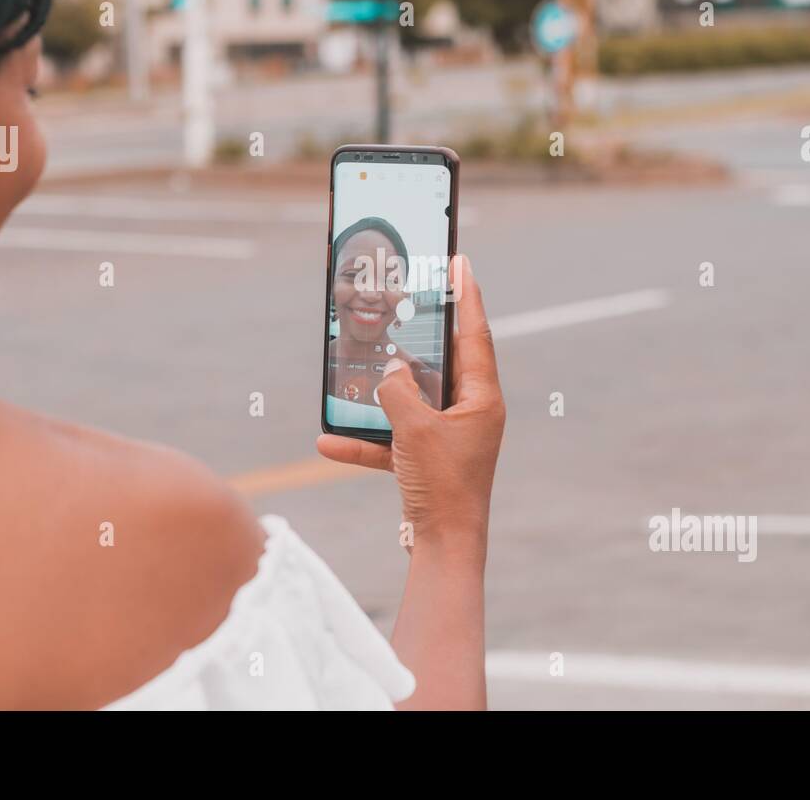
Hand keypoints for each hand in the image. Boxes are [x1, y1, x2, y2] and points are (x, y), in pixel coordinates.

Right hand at [318, 254, 504, 545]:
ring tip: (357, 367)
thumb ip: (399, 391)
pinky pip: (393, 439)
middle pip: (440, 361)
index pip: (474, 333)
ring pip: (412, 398)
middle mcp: (470, 412)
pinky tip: (327, 441)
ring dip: (381, 391)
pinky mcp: (427, 459)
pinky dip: (365, 439)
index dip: (466, 295)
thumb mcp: (415, 430)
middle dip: (415, 337)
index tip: (459, 260)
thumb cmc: (442, 486)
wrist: (444, 547)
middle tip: (400, 302)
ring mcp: (449, 435)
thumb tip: (391, 372)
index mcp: (482, 398)